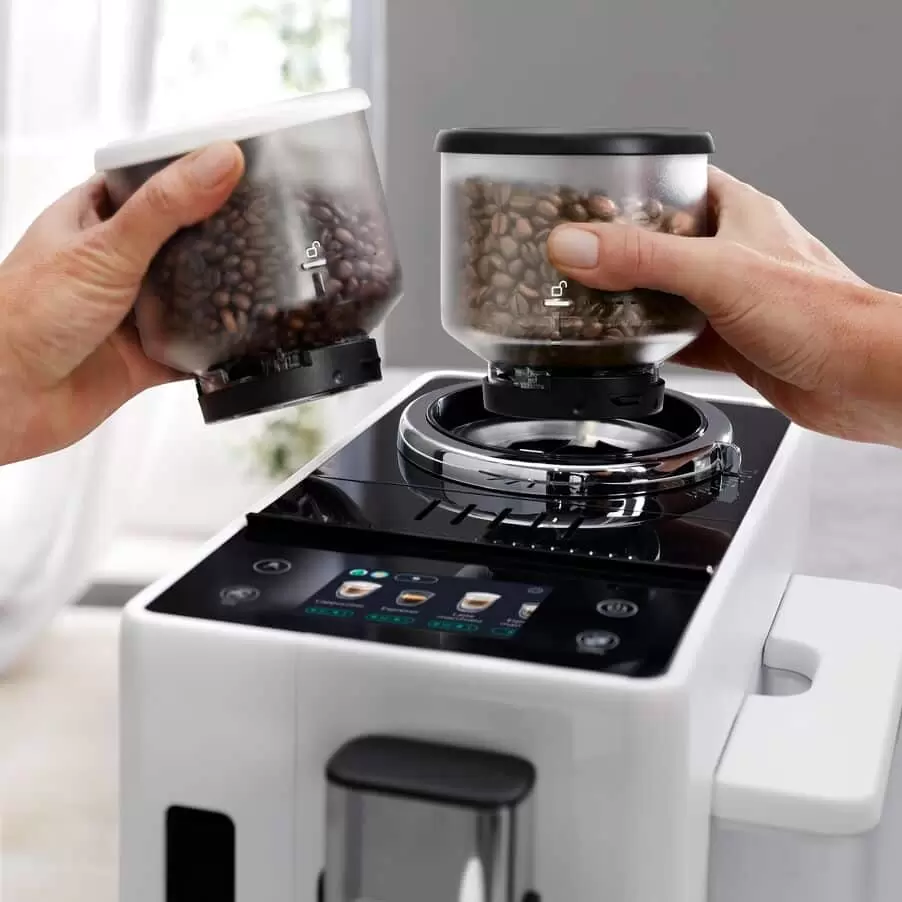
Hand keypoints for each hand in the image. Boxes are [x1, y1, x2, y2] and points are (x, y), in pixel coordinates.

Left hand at [0, 141, 244, 463]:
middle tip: (268, 230)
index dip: (196, 176)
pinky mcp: (146, 357)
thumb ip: (165, 207)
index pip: (155, 184)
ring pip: (193, 298)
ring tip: (264, 285)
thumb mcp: (104, 248)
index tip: (242, 170)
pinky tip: (239, 341)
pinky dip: (216, 349)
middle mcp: (116, 263)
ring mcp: (133, 311)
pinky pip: (194, 350)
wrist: (5, 400)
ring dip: (222, 297)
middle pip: (183, 242)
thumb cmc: (22, 318)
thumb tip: (218, 162)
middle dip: (221, 242)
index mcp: (95, 219)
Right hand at [547, 167, 901, 446]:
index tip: (587, 204)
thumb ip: (643, 258)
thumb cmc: (823, 313)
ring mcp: (731, 298)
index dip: (629, 190)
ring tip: (592, 304)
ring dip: (634, 302)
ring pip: (668, 293)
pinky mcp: (732, 340)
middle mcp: (733, 253)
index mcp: (736, 214)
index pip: (673, 185)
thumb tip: (576, 245)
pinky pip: (680, 336)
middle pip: (661, 244)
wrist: (861, 378)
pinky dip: (654, 343)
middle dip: (619, 254)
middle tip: (578, 262)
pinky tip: (631, 349)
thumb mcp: (718, 273)